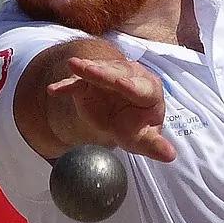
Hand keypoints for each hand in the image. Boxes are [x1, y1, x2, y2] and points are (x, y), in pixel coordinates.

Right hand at [47, 57, 175, 161]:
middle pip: (116, 74)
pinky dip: (66, 86)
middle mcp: (131, 76)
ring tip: (72, 66)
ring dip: (84, 70)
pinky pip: (77, 83)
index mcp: (149, 90)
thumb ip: (154, 145)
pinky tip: (54, 91)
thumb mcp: (144, 139)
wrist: (118, 119)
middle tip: (89, 70)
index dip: (130, 86)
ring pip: (97, 71)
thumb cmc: (136, 128)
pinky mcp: (89, 81)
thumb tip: (170, 156)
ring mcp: (109, 75)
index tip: (121, 84)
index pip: (140, 87)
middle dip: (103, 73)